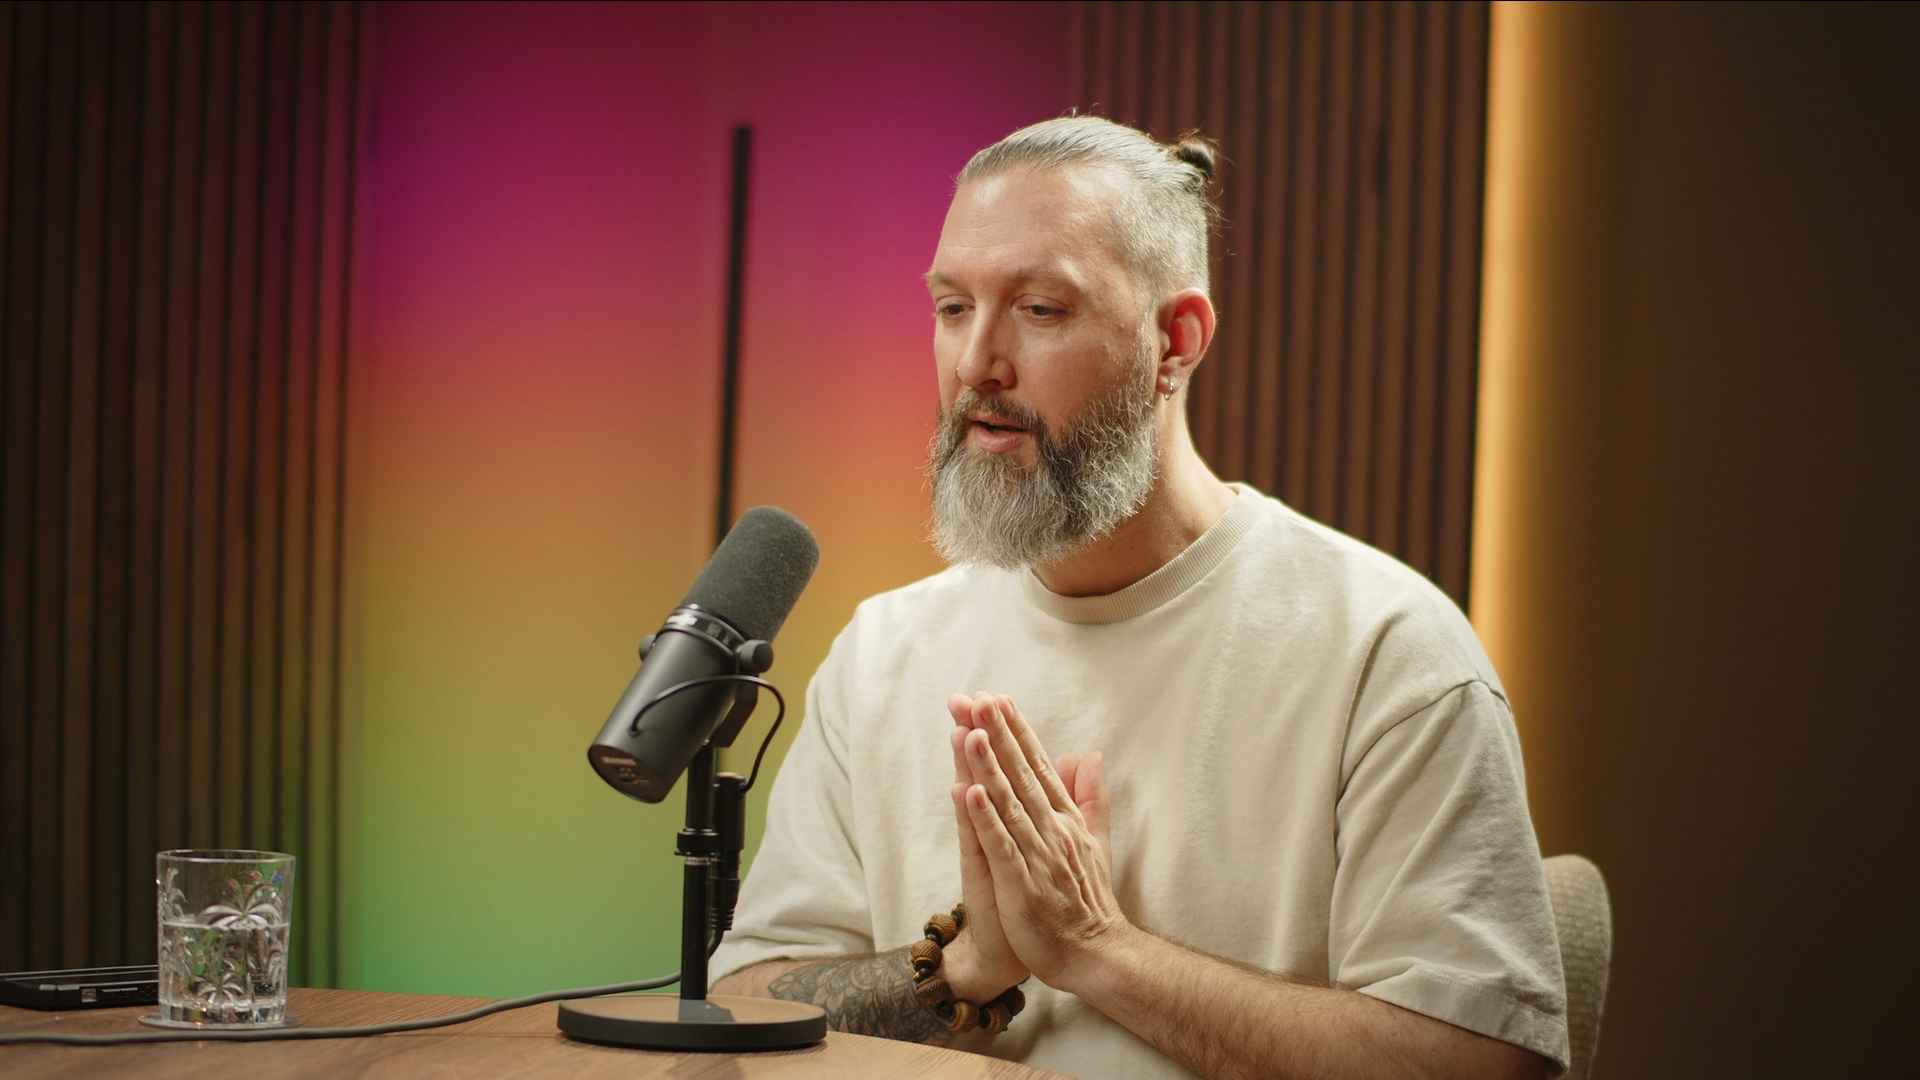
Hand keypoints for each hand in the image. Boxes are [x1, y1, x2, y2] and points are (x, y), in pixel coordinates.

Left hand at [955, 692, 1125, 988]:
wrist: (1095, 955)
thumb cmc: (1088, 900)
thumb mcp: (1095, 841)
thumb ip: (1091, 796)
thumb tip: (1090, 755)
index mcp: (1066, 818)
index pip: (1038, 765)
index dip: (1016, 731)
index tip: (997, 698)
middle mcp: (1053, 830)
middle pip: (1020, 774)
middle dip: (997, 735)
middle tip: (976, 698)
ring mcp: (1038, 857)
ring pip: (1008, 803)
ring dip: (988, 766)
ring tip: (969, 730)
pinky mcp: (1022, 885)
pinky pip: (1000, 847)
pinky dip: (985, 819)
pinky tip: (969, 792)